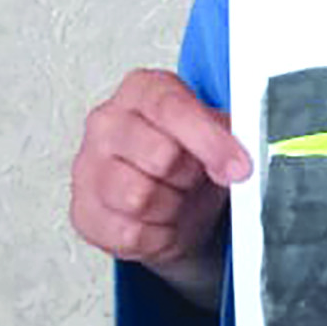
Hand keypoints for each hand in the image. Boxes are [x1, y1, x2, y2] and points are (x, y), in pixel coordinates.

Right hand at [70, 68, 251, 309]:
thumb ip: (229, 134)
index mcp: (141, 90)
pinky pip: (129, 232)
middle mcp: (106, 123)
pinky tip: (160, 220)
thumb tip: (242, 154)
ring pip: (140, 197)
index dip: (211, 142)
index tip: (239, 167)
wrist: (171, 204)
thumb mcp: (216, 134)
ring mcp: (88, 167)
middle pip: (159, 156)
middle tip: (194, 178)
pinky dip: (157, 235)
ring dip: (172, 207)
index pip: (172, 109)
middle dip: (189, 175)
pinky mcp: (84, 212)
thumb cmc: (190, 160)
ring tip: (175, 197)